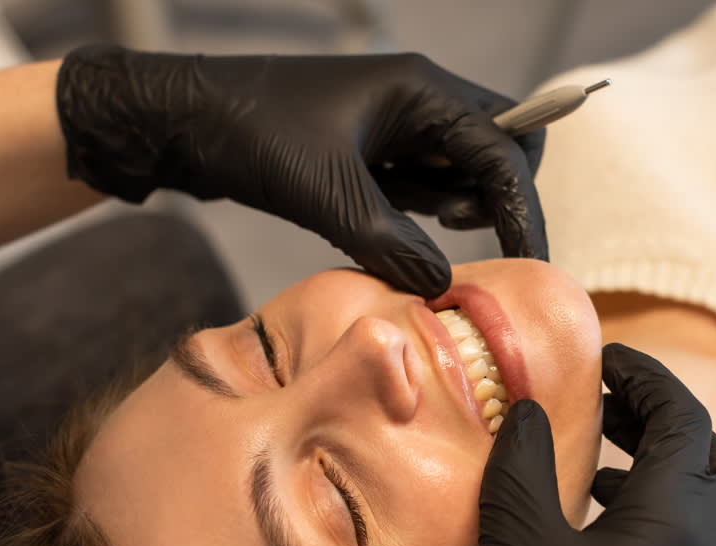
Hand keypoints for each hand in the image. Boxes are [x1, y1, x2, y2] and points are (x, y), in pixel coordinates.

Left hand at [55, 46, 546, 296]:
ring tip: (412, 231)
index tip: (530, 263)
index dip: (524, 211)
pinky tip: (389, 229)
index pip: (504, 152)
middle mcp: (422, 101)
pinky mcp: (377, 151)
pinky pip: (426, 183)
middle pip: (502, 147)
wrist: (185, 120)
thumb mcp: (327, 196)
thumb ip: (392, 243)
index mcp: (422, 91)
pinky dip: (424, 213)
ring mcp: (400, 124)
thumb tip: (443, 285)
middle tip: (464, 235)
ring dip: (459, 207)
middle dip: (500, 197)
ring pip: (466, 168)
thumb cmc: (252, 133)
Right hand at [410, 343, 715, 545]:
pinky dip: (679, 543)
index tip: (609, 363)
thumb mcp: (517, 536)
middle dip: (664, 429)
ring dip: (674, 488)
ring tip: (605, 483)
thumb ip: (525, 458)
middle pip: (714, 464)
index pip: (683, 419)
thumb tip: (529, 410)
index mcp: (678, 523)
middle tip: (608, 417)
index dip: (647, 378)